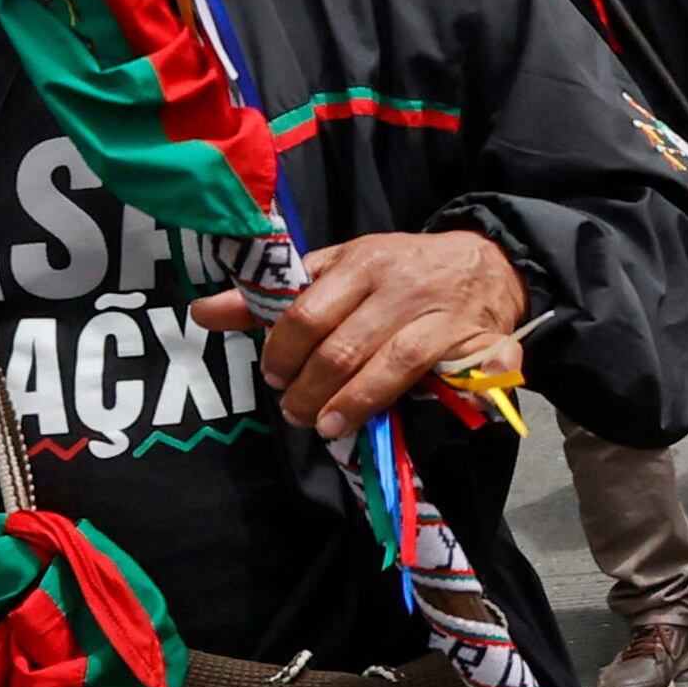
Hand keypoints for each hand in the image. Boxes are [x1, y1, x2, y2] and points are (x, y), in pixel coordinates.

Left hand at [191, 229, 523, 440]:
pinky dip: (475, 391)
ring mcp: (444, 314)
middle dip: (312, 389)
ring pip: (396, 364)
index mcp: (363, 261)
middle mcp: (403, 285)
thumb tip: (203, 313)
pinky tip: (449, 412)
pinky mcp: (483, 338)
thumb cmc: (398, 269)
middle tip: (296, 413)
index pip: (310, 313)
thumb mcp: (338, 270)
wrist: (484, 259)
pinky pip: (481, 368)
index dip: (284, 353)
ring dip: (358, 403)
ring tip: (330, 427)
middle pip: (346, 347)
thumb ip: (276, 296)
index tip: (275, 378)